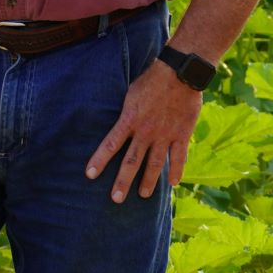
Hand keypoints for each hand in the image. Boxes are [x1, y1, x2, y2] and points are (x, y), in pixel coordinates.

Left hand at [86, 57, 205, 201]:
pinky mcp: (182, 134)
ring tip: (142, 195)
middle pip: (132, 162)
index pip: (110, 144)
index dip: (99, 160)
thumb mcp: (130, 94)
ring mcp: (165, 135)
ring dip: (148, 181)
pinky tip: (173, 183)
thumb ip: (125, 112)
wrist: (179, 73)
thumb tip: (117, 122)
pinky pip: (178, 156)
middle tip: (116, 199)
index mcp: (130, 120)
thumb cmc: (151, 79)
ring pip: (154, 163)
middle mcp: (145, 132)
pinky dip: (176, 170)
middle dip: (123, 182)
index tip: (89, 175)